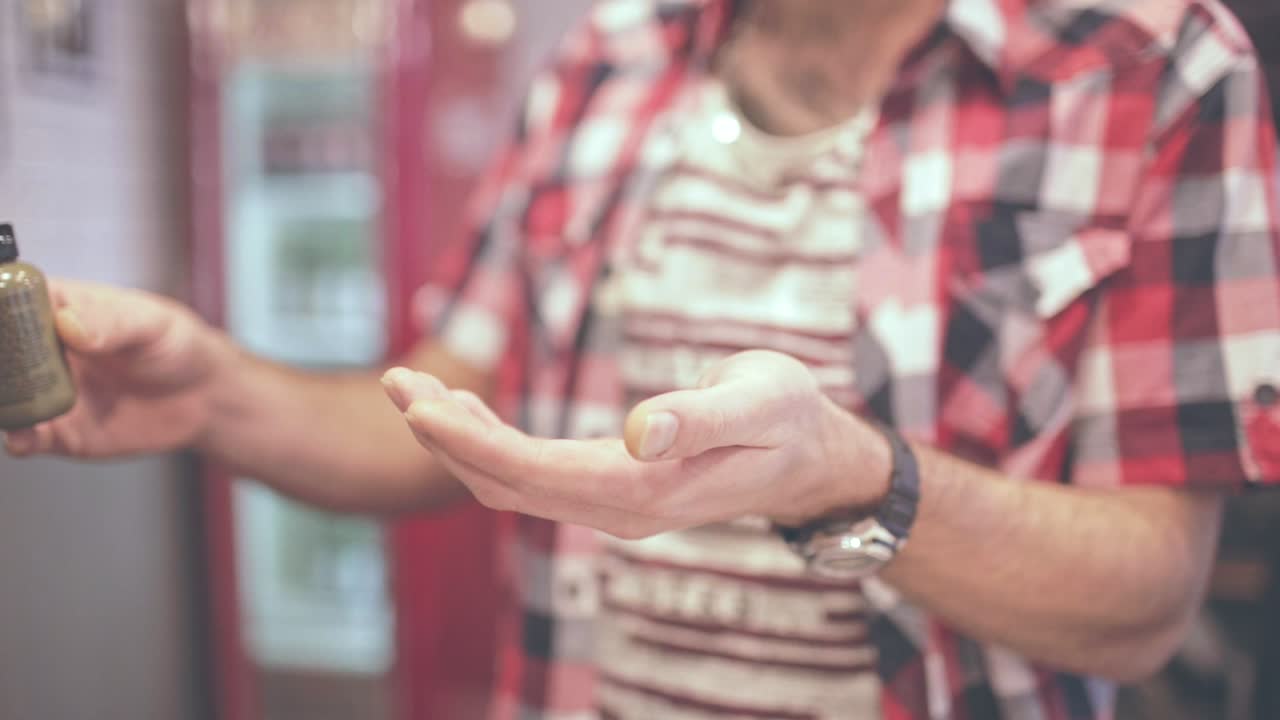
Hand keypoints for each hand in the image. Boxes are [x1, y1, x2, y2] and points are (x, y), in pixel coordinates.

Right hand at [4, 280, 226, 458]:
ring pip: (5, 396)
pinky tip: (23, 437)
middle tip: (3, 368)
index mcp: (58, 308)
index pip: (10, 297)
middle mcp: (41, 350)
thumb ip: (112, 322)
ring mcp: (46, 391)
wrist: (203, 396)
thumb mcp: (151, 323)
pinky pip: (27, 437)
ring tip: (8, 404)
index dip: (0, 304)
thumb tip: (68, 324)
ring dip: (1, 400)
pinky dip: (18, 438)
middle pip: (0, 349)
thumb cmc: (176, 344)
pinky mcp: (59, 430)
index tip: (1, 320)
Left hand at [381, 350, 890, 537]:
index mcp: (647, 491)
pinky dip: (487, 444)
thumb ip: (701, 418)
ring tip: (410, 388)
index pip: (537, 474)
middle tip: (394, 382)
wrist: (809, 456)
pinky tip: (464, 410)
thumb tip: (637, 432)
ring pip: (511, 482)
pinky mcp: (608, 485)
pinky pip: (531, 474)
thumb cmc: (789, 418)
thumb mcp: (759, 403)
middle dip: (444, 438)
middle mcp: (619, 507)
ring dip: (457, 441)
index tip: (418, 406)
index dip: (471, 443)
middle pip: (507, 484)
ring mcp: (611, 502)